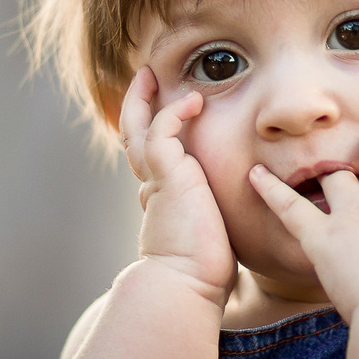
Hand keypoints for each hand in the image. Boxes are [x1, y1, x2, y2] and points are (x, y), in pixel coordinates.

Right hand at [119, 66, 236, 306]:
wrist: (188, 283)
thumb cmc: (205, 270)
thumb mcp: (210, 233)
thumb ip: (214, 218)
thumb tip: (226, 221)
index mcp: (162, 196)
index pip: (150, 155)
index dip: (152, 131)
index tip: (163, 113)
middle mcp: (152, 184)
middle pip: (132, 134)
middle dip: (136, 104)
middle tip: (144, 79)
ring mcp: (156, 178)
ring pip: (136, 126)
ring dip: (142, 97)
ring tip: (150, 74)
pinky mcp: (165, 175)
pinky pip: (161, 130)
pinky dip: (174, 112)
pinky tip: (194, 101)